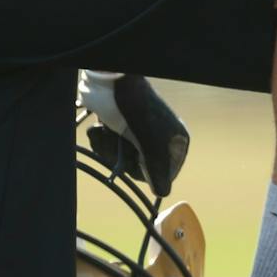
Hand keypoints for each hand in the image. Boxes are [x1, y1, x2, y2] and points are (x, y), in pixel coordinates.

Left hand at [78, 71, 189, 196]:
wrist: (109, 82)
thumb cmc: (137, 111)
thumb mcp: (152, 144)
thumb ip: (158, 172)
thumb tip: (163, 194)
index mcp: (176, 141)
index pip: (160, 175)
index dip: (143, 171)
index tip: (136, 159)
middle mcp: (158, 139)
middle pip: (137, 167)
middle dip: (120, 157)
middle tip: (119, 140)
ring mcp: (136, 133)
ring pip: (119, 158)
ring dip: (107, 147)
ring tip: (106, 132)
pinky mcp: (117, 128)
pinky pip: (108, 146)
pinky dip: (101, 140)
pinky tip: (99, 129)